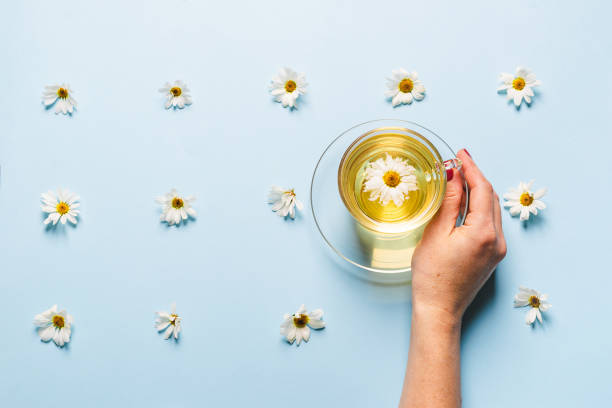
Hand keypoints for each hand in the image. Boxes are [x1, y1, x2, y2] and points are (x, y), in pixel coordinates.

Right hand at [411, 149, 506, 323]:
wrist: (440, 309)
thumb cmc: (432, 275)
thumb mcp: (436, 233)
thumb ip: (450, 202)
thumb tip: (455, 175)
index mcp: (484, 232)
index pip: (482, 189)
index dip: (471, 168)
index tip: (460, 154)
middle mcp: (498, 239)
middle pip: (491, 197)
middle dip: (476, 177)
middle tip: (458, 162)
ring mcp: (498, 248)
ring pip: (493, 209)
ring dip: (479, 191)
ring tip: (460, 178)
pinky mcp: (494, 255)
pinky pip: (491, 222)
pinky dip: (480, 207)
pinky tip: (466, 202)